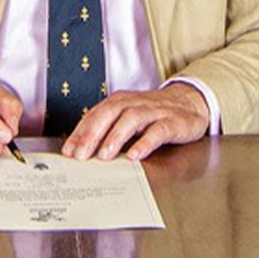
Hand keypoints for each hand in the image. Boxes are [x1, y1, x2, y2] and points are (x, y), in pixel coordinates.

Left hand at [61, 83, 209, 161]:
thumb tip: (83, 151)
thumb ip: (109, 131)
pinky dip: (145, 142)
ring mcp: (154, 111)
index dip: (80, 132)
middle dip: (92, 134)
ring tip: (105, 155)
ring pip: (131, 119)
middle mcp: (135, 103)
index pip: (96, 114)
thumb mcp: (129, 118)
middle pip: (109, 113)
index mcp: (120, 102)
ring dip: (116, 136)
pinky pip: (158, 130)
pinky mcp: (172, 121)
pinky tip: (135, 155)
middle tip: (81, 155)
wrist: (190, 102)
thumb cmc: (153, 114)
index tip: (68, 151)